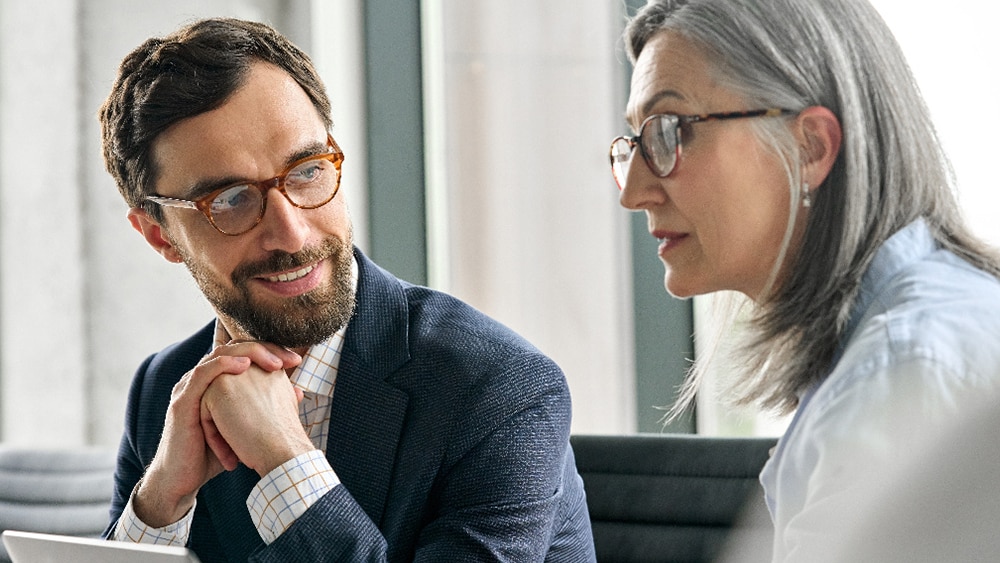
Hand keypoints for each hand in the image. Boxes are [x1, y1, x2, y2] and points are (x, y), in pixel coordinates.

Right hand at [133, 341, 299, 526]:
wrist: (185, 479)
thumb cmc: (215, 454)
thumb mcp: (246, 425)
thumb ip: (266, 406)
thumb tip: (298, 392)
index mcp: (216, 382)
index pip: (245, 353)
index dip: (271, 351)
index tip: (296, 361)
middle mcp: (202, 379)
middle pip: (235, 348)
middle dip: (265, 349)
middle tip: (291, 359)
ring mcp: (189, 388)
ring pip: (220, 355)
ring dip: (250, 354)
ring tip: (274, 362)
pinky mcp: (182, 401)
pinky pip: (202, 374)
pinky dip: (224, 365)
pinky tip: (244, 365)